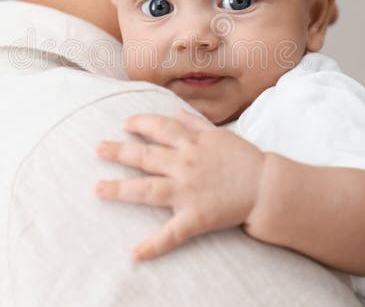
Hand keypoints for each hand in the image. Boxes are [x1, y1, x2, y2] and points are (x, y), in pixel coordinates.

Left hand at [96, 109, 264, 260]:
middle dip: (118, 151)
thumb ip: (195, 124)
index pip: (159, 127)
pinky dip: (153, 245)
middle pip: (145, 156)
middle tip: (98, 148)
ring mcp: (187, 191)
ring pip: (147, 190)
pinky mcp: (195, 217)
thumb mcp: (220, 134)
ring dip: (120, 190)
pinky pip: (171, 233)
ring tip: (98, 189)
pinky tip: (135, 253)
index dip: (140, 123)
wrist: (266, 187)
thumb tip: (175, 112)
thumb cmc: (245, 159)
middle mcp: (185, 164)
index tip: (125, 124)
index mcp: (192, 143)